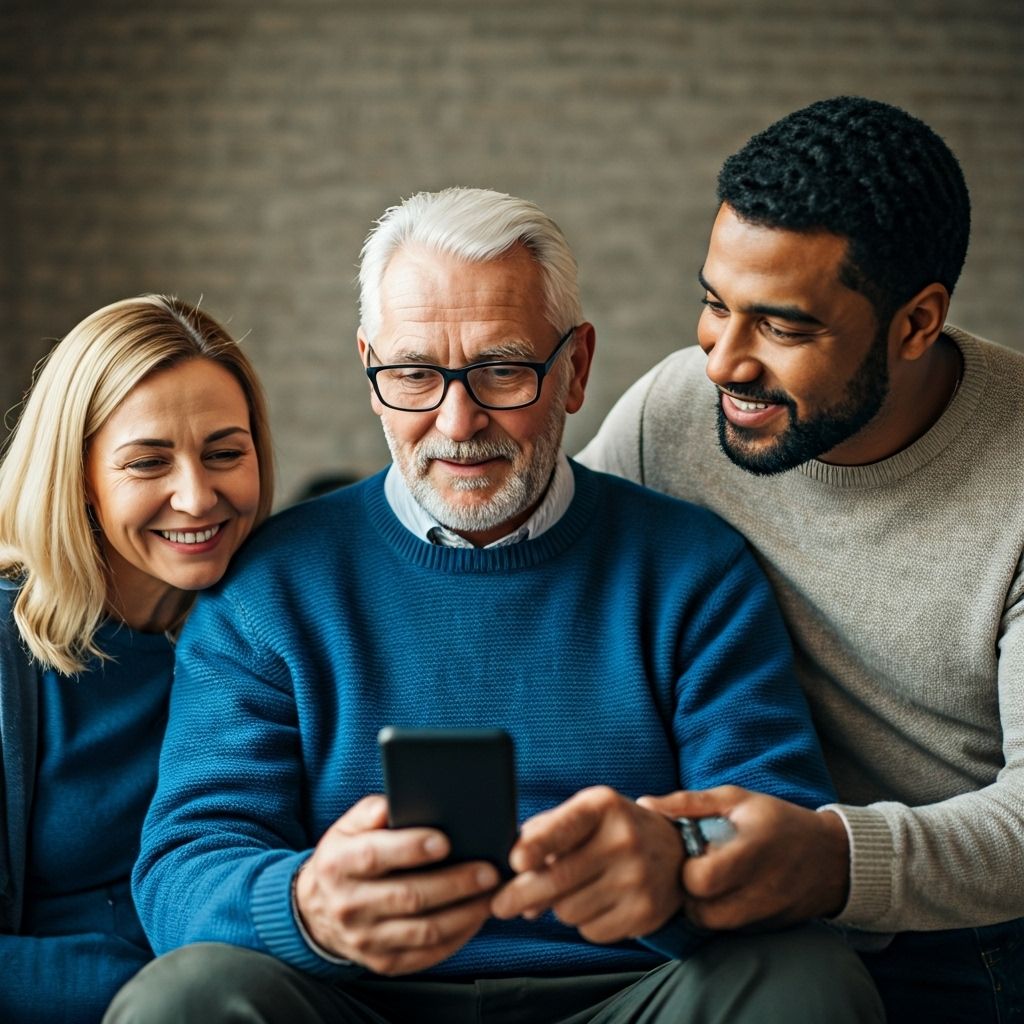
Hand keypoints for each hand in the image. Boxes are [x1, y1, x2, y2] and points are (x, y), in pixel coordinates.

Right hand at [295, 795, 499, 974]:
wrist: (317, 910)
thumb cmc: (345, 858)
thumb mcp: (347, 827)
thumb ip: (371, 811)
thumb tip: (393, 805)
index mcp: (338, 865)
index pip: (374, 855)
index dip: (410, 848)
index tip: (445, 841)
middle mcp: (349, 905)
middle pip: (408, 896)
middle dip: (454, 883)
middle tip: (488, 871)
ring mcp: (365, 939)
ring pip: (423, 931)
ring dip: (464, 913)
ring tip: (491, 894)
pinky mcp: (383, 963)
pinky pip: (427, 954)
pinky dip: (458, 937)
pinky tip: (476, 917)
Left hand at [491, 786, 684, 942]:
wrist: (675, 852)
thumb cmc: (614, 828)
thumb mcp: (585, 812)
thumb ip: (545, 831)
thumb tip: (514, 872)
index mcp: (603, 807)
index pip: (566, 827)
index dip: (537, 845)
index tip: (515, 861)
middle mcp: (624, 841)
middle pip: (559, 879)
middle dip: (521, 894)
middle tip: (500, 905)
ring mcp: (637, 880)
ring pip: (569, 910)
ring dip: (556, 906)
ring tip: (570, 889)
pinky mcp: (644, 913)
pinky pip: (590, 930)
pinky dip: (582, 921)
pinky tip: (595, 901)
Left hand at [637, 787, 848, 929]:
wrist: (832, 857)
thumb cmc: (777, 820)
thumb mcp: (736, 798)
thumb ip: (689, 803)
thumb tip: (645, 804)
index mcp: (748, 853)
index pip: (699, 880)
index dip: (683, 869)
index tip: (686, 852)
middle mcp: (757, 890)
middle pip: (700, 911)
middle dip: (686, 892)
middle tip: (690, 868)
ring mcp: (763, 915)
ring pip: (712, 925)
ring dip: (701, 905)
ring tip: (705, 879)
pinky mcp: (766, 929)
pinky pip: (730, 930)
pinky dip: (720, 914)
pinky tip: (723, 892)